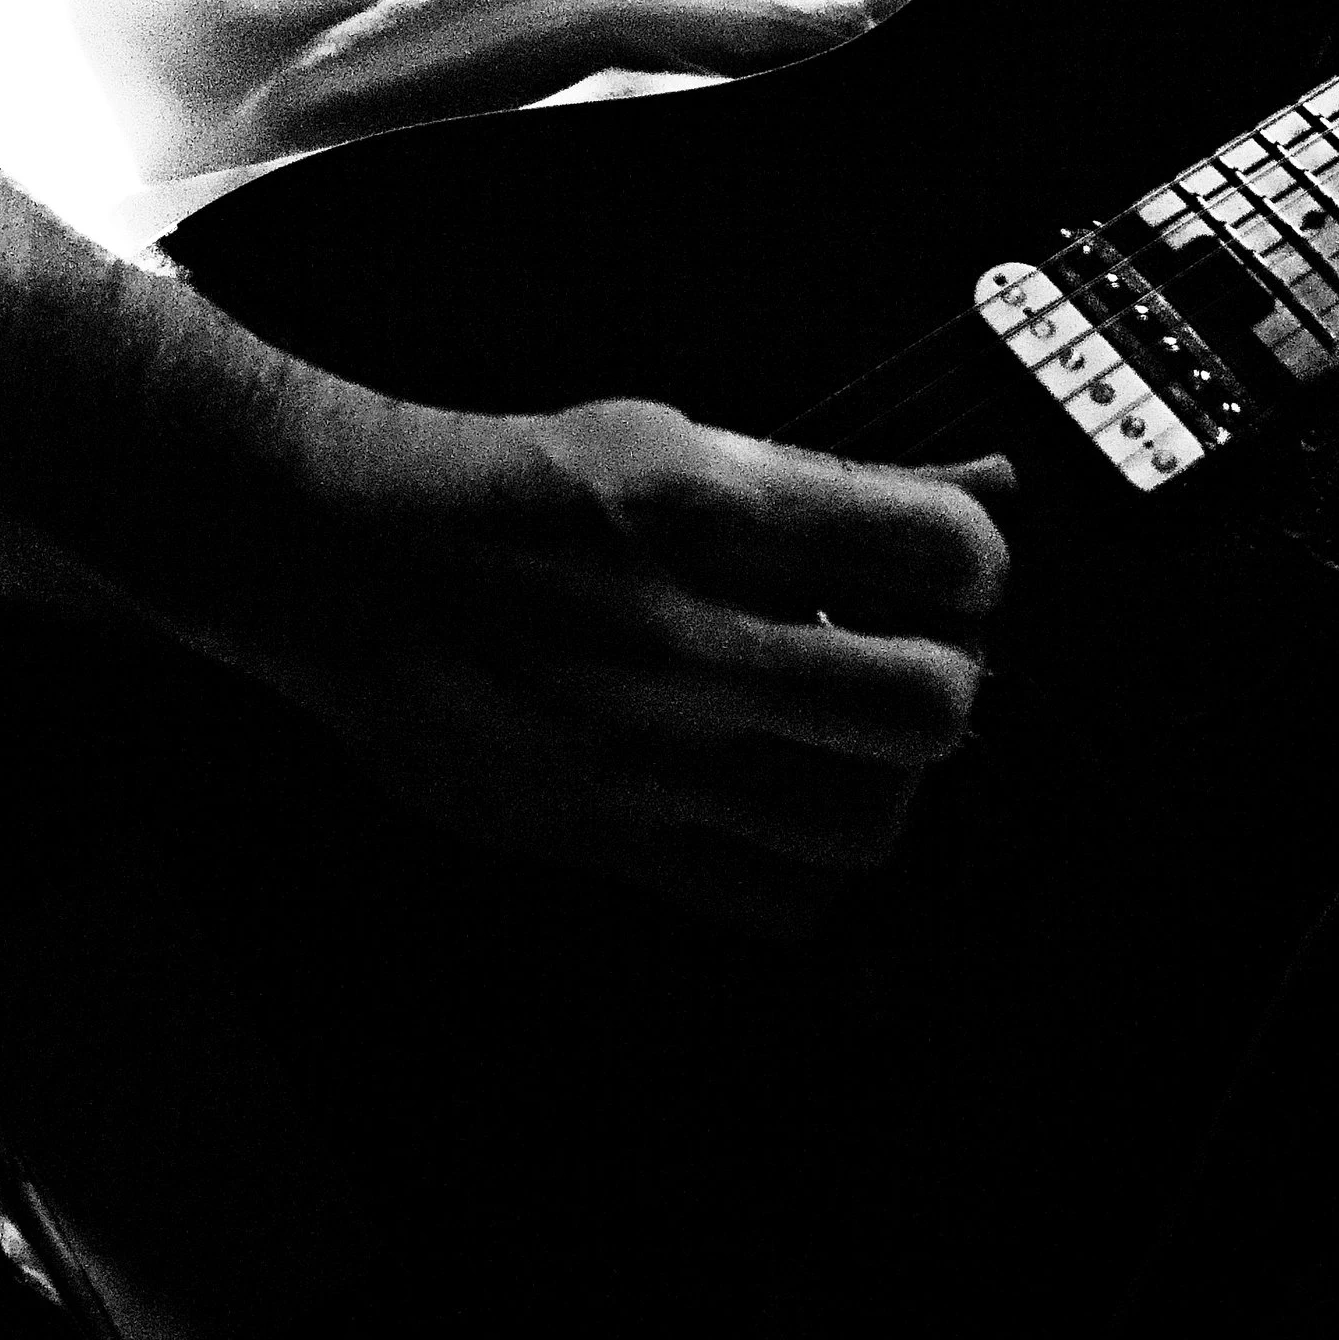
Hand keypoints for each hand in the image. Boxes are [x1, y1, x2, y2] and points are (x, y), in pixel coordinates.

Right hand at [263, 379, 1010, 931]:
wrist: (347, 560)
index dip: (980, 560)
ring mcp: (644, 755)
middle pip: (928, 705)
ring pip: (866, 820)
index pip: (942, 551)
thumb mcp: (677, 438)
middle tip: (915, 654)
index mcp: (710, 512)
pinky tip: (782, 795)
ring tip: (848, 732)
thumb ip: (837, 482)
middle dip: (948, 676)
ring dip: (886, 776)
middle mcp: (687, 641)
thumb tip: (991, 486)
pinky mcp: (603, 838)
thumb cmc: (517, 489)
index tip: (958, 567)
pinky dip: (810, 860)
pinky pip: (777, 901)